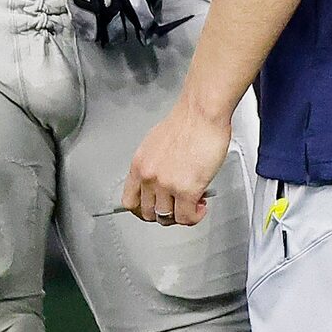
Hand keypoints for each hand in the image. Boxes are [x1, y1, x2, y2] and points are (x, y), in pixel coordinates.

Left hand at [123, 99, 232, 227]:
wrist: (201, 113)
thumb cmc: (187, 121)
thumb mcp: (157, 144)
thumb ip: (155, 165)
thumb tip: (163, 179)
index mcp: (139, 165)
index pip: (129, 200)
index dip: (143, 210)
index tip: (153, 209)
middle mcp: (148, 176)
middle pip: (148, 212)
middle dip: (164, 213)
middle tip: (177, 207)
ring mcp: (166, 185)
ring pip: (167, 217)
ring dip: (181, 215)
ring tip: (192, 205)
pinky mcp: (186, 190)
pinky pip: (186, 217)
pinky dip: (195, 216)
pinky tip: (201, 206)